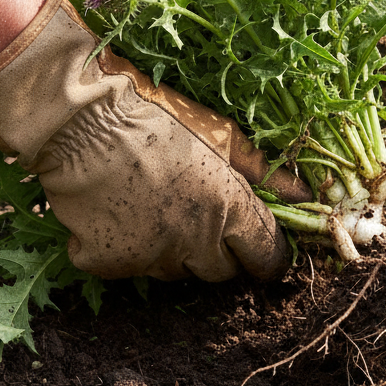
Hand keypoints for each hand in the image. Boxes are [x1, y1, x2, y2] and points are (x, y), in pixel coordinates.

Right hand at [0, 0, 308, 280]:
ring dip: (172, 248)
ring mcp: (148, 259)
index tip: (258, 242)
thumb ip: (265, 170)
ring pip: (174, 271)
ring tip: (150, 200)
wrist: (80, 118)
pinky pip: (126, 268)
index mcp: (228, 209)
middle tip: (195, 209)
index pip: (266, 256)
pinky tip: (115, 209)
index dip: (266, 252)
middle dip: (216, 248)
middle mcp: (194, 243)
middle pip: (220, 272)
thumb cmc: (156, 114)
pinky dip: (123, 246)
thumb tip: (305, 194)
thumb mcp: (220, 133)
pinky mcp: (107, 265)